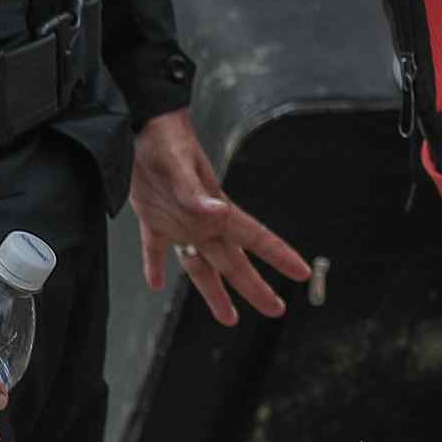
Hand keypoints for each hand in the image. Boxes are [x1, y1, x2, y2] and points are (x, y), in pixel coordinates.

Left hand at [131, 107, 311, 322]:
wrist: (140, 125)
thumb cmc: (165, 139)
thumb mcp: (179, 164)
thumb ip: (197, 193)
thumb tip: (218, 212)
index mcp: (217, 210)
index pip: (255, 237)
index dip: (279, 255)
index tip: (302, 273)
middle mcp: (203, 222)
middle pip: (233, 262)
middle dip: (255, 287)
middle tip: (275, 309)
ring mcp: (179, 222)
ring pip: (201, 265)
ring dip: (214, 291)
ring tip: (229, 317)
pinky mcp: (154, 218)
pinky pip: (157, 249)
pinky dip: (156, 266)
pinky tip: (155, 282)